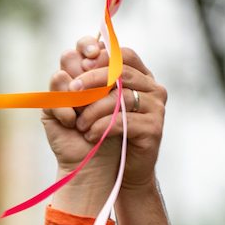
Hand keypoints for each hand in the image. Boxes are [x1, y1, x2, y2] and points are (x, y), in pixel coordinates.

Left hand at [42, 38, 165, 200]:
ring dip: (94, 109)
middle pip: (121, 71)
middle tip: (72, 90)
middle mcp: (153, 87)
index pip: (121, 54)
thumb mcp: (90, 104)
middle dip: (92, 79)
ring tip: (79, 124)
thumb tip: (68, 56)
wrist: (122, 170)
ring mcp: (156, 107)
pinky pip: (124, 121)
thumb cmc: (104, 132)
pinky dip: (102, 126)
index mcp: (139, 76)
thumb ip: (82, 80)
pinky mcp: (154, 128)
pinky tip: (90, 135)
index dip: (100, 54)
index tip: (80, 64)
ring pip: (121, 97)